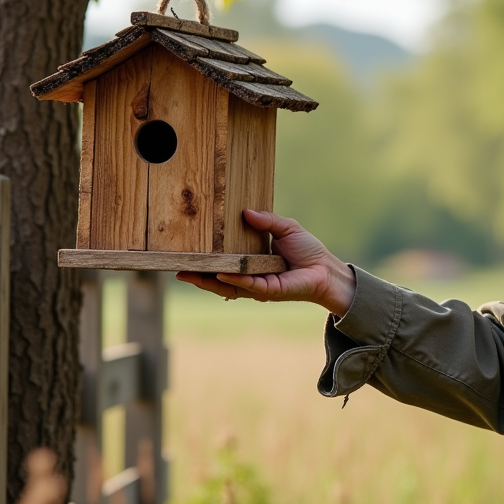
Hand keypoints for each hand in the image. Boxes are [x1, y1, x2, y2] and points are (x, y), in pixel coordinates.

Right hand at [177, 209, 354, 316]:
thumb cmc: (307, 250)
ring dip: (207, 280)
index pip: (223, 262)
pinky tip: (220, 274)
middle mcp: (250, 277)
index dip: (205, 259)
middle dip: (197, 275)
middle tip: (177, 268)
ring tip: (188, 274)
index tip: (186, 253)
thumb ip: (266, 220)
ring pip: (227, 285)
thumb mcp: (285, 228)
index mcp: (251, 262)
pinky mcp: (268, 291)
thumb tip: (245, 212)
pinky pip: (247, 286)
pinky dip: (234, 279)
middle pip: (217, 278)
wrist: (326, 269)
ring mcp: (257, 286)